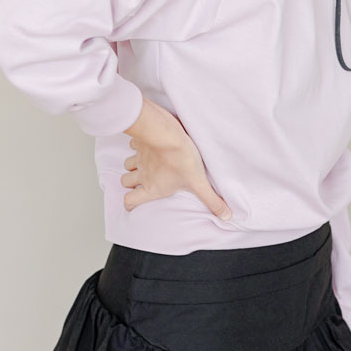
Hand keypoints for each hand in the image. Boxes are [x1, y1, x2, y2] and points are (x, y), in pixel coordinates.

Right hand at [120, 97, 232, 218]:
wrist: (168, 134)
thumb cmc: (181, 158)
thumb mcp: (199, 183)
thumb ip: (211, 200)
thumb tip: (225, 216)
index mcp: (153, 187)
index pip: (130, 201)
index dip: (130, 203)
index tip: (134, 203)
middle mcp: (143, 174)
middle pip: (125, 182)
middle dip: (132, 182)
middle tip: (143, 181)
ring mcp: (139, 157)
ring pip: (128, 164)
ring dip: (134, 165)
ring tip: (147, 163)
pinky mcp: (140, 142)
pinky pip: (133, 145)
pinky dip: (138, 146)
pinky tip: (148, 144)